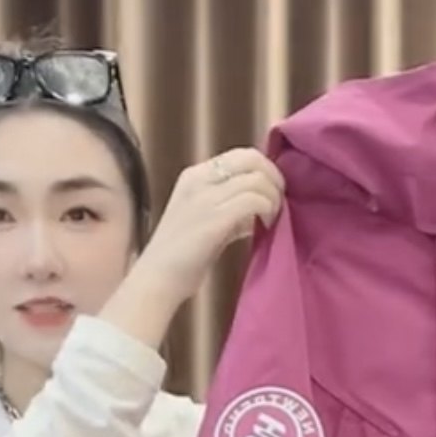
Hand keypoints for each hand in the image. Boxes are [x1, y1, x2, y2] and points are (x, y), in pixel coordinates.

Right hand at [137, 149, 284, 305]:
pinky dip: (268, 210)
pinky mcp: (215, 218)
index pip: (240, 155)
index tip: (273, 192)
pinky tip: (268, 227)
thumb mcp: (204, 222)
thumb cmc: (180, 259)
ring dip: (273, 198)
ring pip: (256, 179)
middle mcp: (199, 179)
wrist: (156, 281)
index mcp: (194, 176)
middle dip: (274, 177)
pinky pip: (254, 199)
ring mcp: (205, 197)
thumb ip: (229, 209)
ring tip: (273, 219)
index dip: (265, 169)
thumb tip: (260, 205)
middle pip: (251, 158)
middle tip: (279, 202)